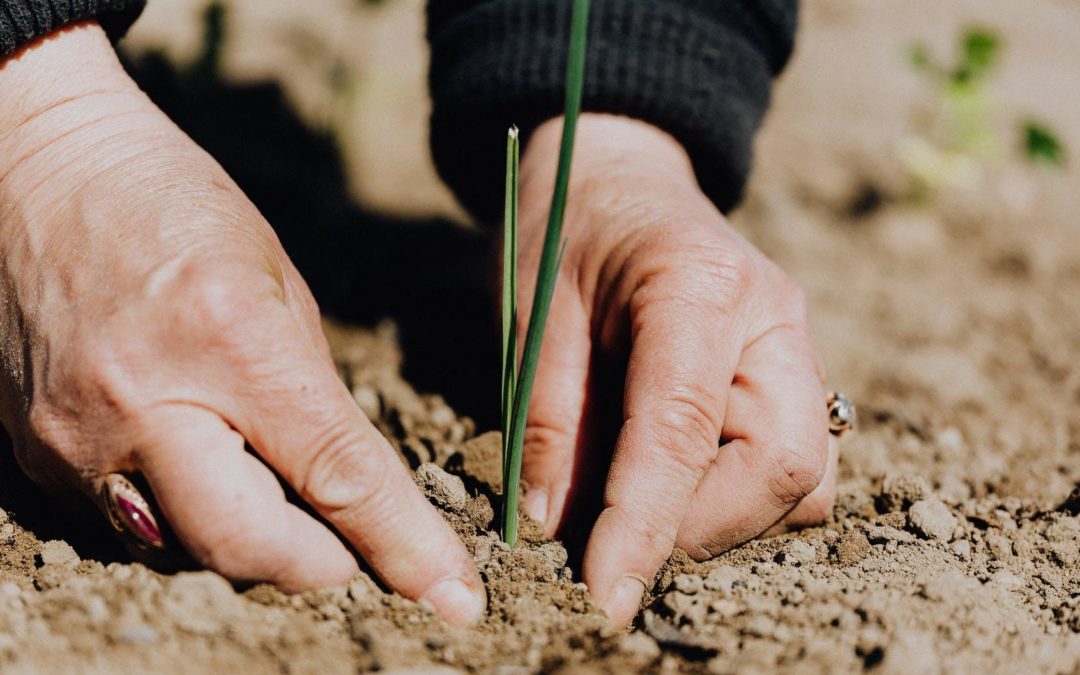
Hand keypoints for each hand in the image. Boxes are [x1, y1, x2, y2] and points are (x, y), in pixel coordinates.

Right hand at [0, 23, 483, 624]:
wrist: (33, 166)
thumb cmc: (171, 203)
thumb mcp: (275, 280)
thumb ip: (310, 390)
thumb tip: (340, 482)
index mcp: (230, 340)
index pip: (336, 475)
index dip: (404, 546)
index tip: (455, 598)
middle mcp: (144, 402)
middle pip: (250, 547)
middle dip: (321, 565)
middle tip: (353, 550)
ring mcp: (76, 437)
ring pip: (187, 550)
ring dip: (250, 540)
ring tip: (270, 487)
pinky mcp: (35, 451)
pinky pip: (129, 522)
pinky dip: (183, 514)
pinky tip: (198, 462)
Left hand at [515, 114, 837, 627]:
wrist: (619, 176)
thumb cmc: (566, 228)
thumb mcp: (532, 310)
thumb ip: (546, 415)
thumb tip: (554, 526)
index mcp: (698, 285)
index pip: (684, 429)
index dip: (644, 524)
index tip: (604, 594)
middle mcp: (773, 318)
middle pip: (784, 466)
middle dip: (699, 528)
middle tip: (614, 540)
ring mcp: (796, 346)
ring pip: (804, 478)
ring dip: (723, 519)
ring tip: (638, 503)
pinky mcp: (793, 374)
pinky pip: (794, 465)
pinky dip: (737, 497)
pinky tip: (672, 477)